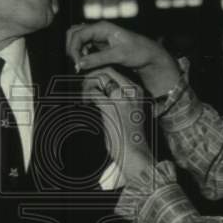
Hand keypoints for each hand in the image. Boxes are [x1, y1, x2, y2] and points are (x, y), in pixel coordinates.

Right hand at [66, 21, 180, 98]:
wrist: (150, 55)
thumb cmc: (138, 52)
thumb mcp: (118, 56)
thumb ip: (98, 59)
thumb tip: (79, 63)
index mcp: (102, 27)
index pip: (78, 35)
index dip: (74, 49)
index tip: (77, 64)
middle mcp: (98, 29)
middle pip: (73, 33)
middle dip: (71, 48)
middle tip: (77, 64)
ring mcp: (98, 36)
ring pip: (77, 39)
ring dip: (75, 51)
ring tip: (81, 64)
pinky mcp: (100, 44)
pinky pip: (84, 46)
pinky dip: (81, 54)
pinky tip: (87, 63)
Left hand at [81, 67, 154, 181]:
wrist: (135, 153)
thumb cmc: (130, 137)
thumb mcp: (128, 112)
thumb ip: (118, 100)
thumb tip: (100, 91)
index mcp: (138, 91)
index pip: (118, 72)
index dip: (101, 73)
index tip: (93, 82)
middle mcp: (132, 91)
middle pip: (108, 70)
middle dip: (93, 75)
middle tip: (84, 85)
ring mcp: (122, 97)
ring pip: (100, 77)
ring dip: (88, 84)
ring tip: (84, 95)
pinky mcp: (111, 106)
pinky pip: (94, 92)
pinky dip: (86, 95)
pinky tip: (85, 102)